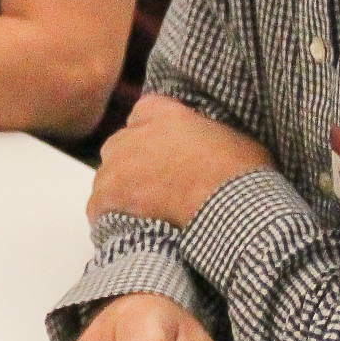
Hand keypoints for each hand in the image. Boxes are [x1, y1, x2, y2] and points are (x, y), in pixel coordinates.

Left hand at [89, 94, 274, 228]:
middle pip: (121, 144)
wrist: (228, 206)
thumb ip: (208, 134)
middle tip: (155, 186)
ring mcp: (118, 163)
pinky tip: (125, 229)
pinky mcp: (109, 194)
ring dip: (121, 190)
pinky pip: (98, 206)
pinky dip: (108, 217)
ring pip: (107, 175)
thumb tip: (209, 144)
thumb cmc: (241, 175)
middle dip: (133, 162)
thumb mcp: (234, 139)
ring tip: (143, 213)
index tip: (164, 151)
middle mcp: (135, 133)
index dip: (153, 132)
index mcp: (165, 114)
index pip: (144, 112)